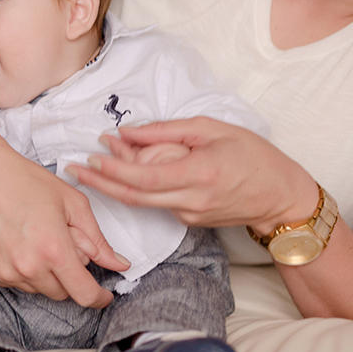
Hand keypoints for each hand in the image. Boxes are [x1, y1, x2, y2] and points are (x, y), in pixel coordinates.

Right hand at [0, 134, 130, 307]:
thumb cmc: (23, 179)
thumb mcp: (71, 202)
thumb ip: (98, 238)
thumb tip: (119, 263)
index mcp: (54, 248)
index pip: (84, 293)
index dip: (98, 298)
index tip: (102, 295)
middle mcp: (28, 266)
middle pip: (62, 293)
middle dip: (69, 275)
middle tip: (60, 243)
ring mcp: (4, 271)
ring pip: (38, 289)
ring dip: (44, 272)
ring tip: (34, 238)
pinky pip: (14, 283)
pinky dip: (21, 269)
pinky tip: (15, 242)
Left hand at [70, 117, 315, 230]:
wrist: (281, 196)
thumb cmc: (254, 156)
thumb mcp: (212, 129)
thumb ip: (168, 131)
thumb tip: (128, 132)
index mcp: (197, 175)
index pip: (143, 178)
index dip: (112, 169)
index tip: (90, 156)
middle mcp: (189, 201)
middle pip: (133, 196)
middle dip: (99, 183)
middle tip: (72, 168)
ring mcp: (189, 216)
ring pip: (142, 202)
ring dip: (115, 184)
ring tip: (92, 164)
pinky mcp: (190, 222)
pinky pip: (157, 204)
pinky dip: (138, 188)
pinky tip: (126, 171)